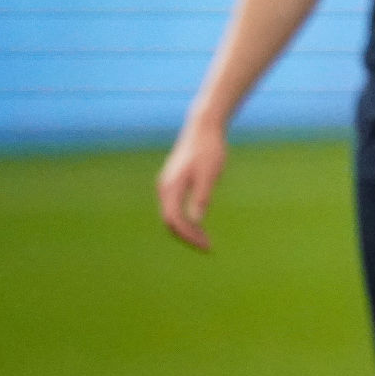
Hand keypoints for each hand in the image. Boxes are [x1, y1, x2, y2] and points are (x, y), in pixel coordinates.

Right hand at [157, 122, 227, 250]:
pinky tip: (199, 224)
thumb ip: (201, 197)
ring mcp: (167, 186)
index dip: (188, 235)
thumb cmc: (209, 149)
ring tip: (205, 240)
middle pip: (170, 221)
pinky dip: (185, 219)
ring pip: (171, 216)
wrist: (204, 127)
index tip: (206, 246)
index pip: (174, 220)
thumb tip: (196, 221)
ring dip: (186, 229)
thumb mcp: (210, 174)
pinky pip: (175, 208)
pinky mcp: (173, 183)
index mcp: (171, 187)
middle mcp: (164, 188)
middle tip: (207, 247)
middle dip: (187, 236)